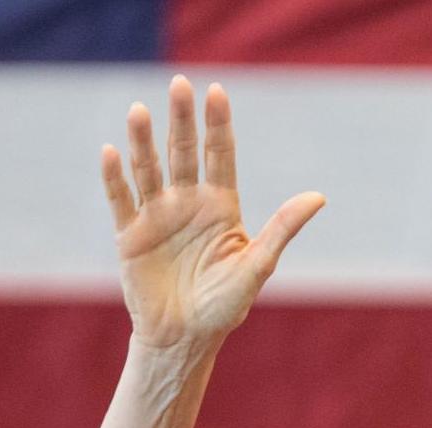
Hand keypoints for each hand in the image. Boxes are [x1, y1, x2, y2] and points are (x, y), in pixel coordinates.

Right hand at [100, 75, 324, 349]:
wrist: (184, 338)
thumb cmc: (225, 306)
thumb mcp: (257, 266)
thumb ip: (282, 229)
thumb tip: (318, 196)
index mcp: (220, 207)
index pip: (219, 155)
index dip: (217, 125)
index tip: (217, 92)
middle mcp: (187, 204)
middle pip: (183, 153)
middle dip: (182, 120)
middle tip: (180, 85)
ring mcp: (156, 216)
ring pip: (149, 169)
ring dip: (143, 141)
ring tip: (139, 111)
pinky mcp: (129, 234)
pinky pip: (121, 199)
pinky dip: (115, 177)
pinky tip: (112, 152)